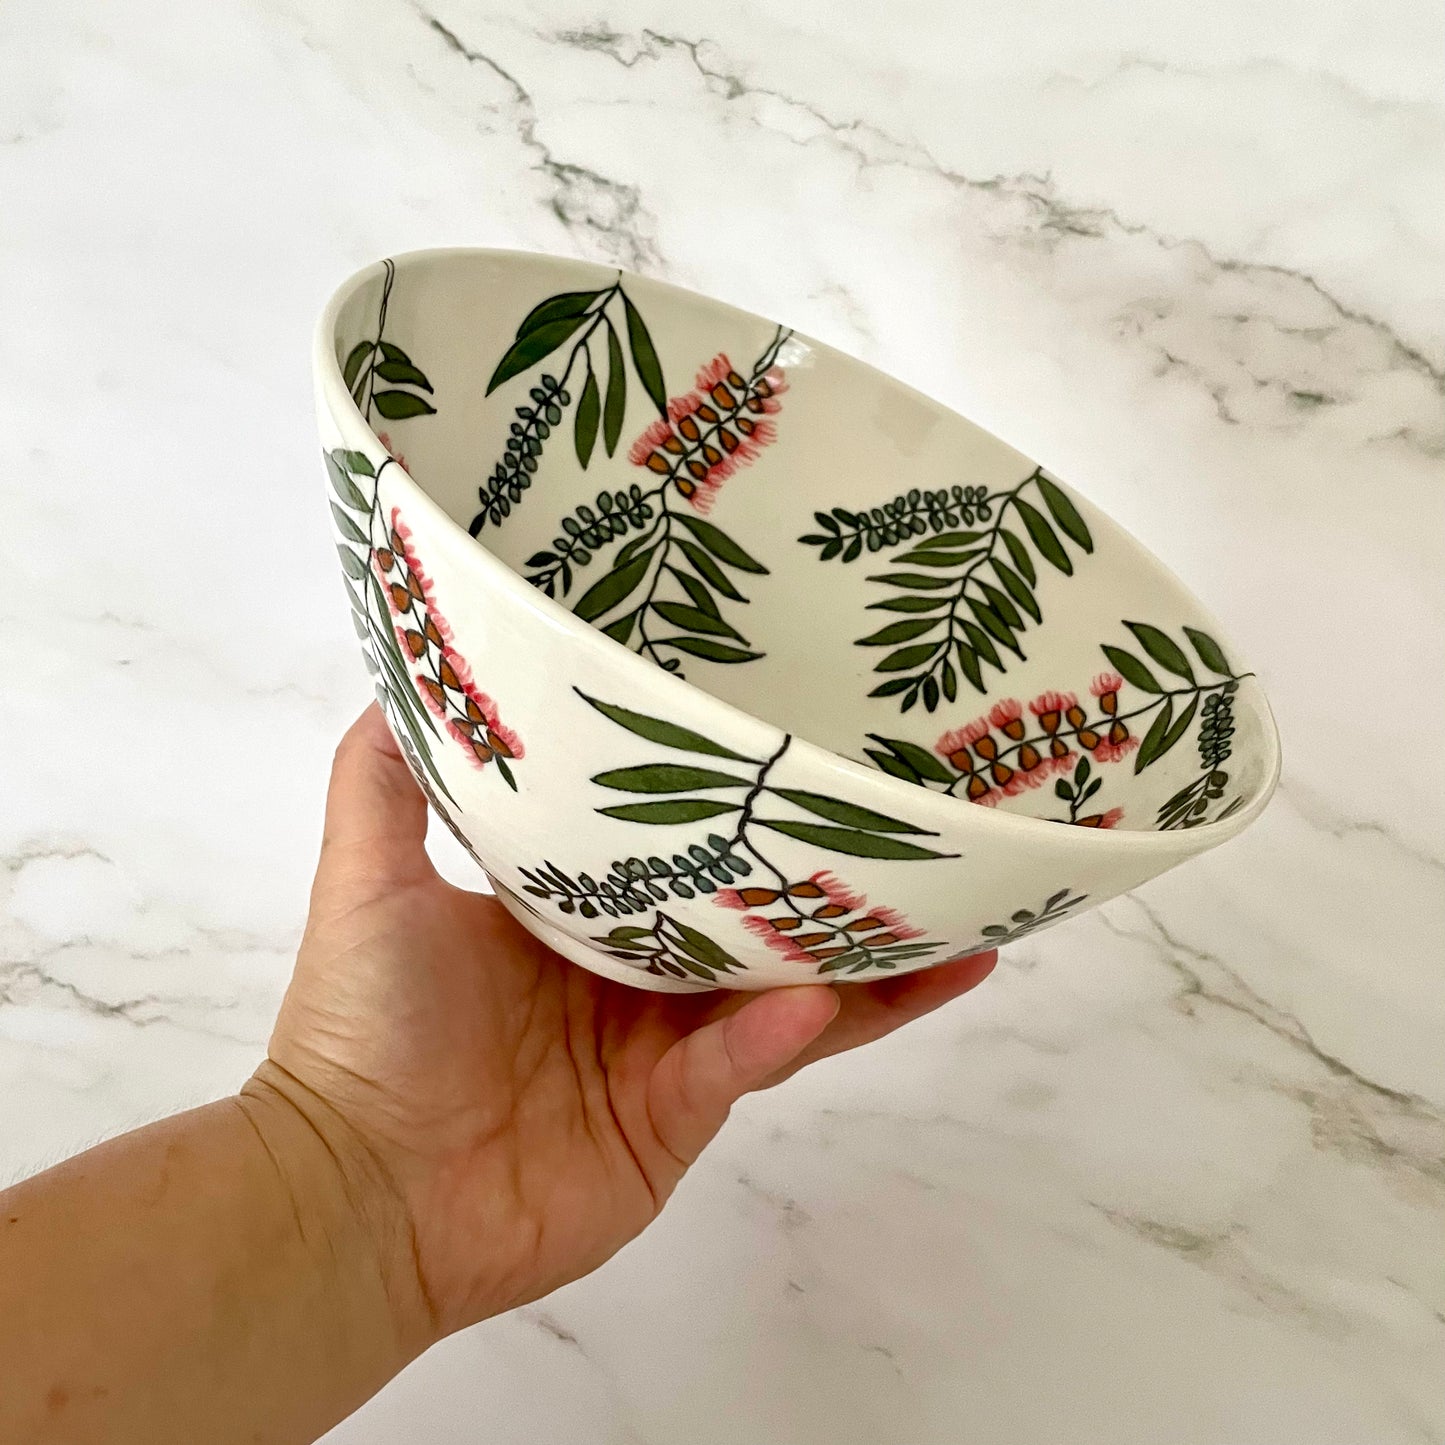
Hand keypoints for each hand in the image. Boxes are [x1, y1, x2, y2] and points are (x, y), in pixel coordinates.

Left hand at [249, 706, 995, 1344]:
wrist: (352, 1191)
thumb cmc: (361, 1028)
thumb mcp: (369, 874)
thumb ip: (387, 776)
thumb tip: (412, 667)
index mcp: (579, 918)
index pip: (683, 855)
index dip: (742, 814)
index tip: (806, 755)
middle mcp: (634, 980)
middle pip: (757, 925)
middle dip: (836, 889)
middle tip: (922, 834)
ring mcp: (662, 1056)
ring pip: (785, 1001)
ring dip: (866, 972)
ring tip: (956, 929)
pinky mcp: (674, 1123)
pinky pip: (739, 1070)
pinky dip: (775, 1036)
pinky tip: (820, 998)